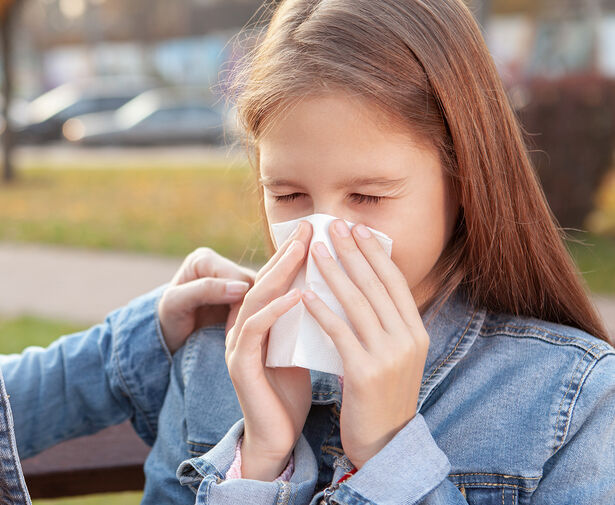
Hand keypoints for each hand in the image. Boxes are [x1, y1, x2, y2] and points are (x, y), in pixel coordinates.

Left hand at [158, 247, 256, 352]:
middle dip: (251, 310)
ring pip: (262, 295)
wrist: (171, 337)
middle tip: (246, 337)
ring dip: (259, 316)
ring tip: (252, 338)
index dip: (240, 303)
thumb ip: (205, 290)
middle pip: (253, 284)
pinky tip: (257, 335)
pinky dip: (260, 319)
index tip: (233, 331)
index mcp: (204, 260)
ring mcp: (235, 281)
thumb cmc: (168, 319)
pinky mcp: (244, 297)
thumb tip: (241, 287)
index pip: (237, 277)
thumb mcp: (176, 303)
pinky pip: (262, 305)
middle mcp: (222, 265)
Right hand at [225, 221, 314, 480]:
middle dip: (285, 254)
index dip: (292, 255)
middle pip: (261, 281)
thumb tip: (335, 289)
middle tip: (308, 229)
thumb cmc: (291, 393)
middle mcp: (243, 329)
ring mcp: (238, 346)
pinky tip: (297, 295)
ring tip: (302, 252)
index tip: (316, 232)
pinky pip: (254, 330)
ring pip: (255, 299)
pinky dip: (275, 310)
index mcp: (257, 324)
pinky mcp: (240, 366)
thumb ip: (307, 320)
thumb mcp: (302, 347)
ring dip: (279, 273)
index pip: (273, 281)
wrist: (277, 438)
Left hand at [301, 220, 428, 468]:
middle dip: (353, 252)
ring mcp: (389, 356)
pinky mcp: (366, 373)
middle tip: (333, 225)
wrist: (383, 444)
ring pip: (358, 304)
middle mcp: (408, 340)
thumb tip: (359, 286)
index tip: (357, 229)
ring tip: (315, 250)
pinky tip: (305, 294)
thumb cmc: (379, 396)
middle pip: (376, 286)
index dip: (375, 253)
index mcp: (416, 332)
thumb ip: (382, 325)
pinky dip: (322, 311)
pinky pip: (340, 333)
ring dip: (334, 273)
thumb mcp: (390, 356)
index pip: (395, 283)